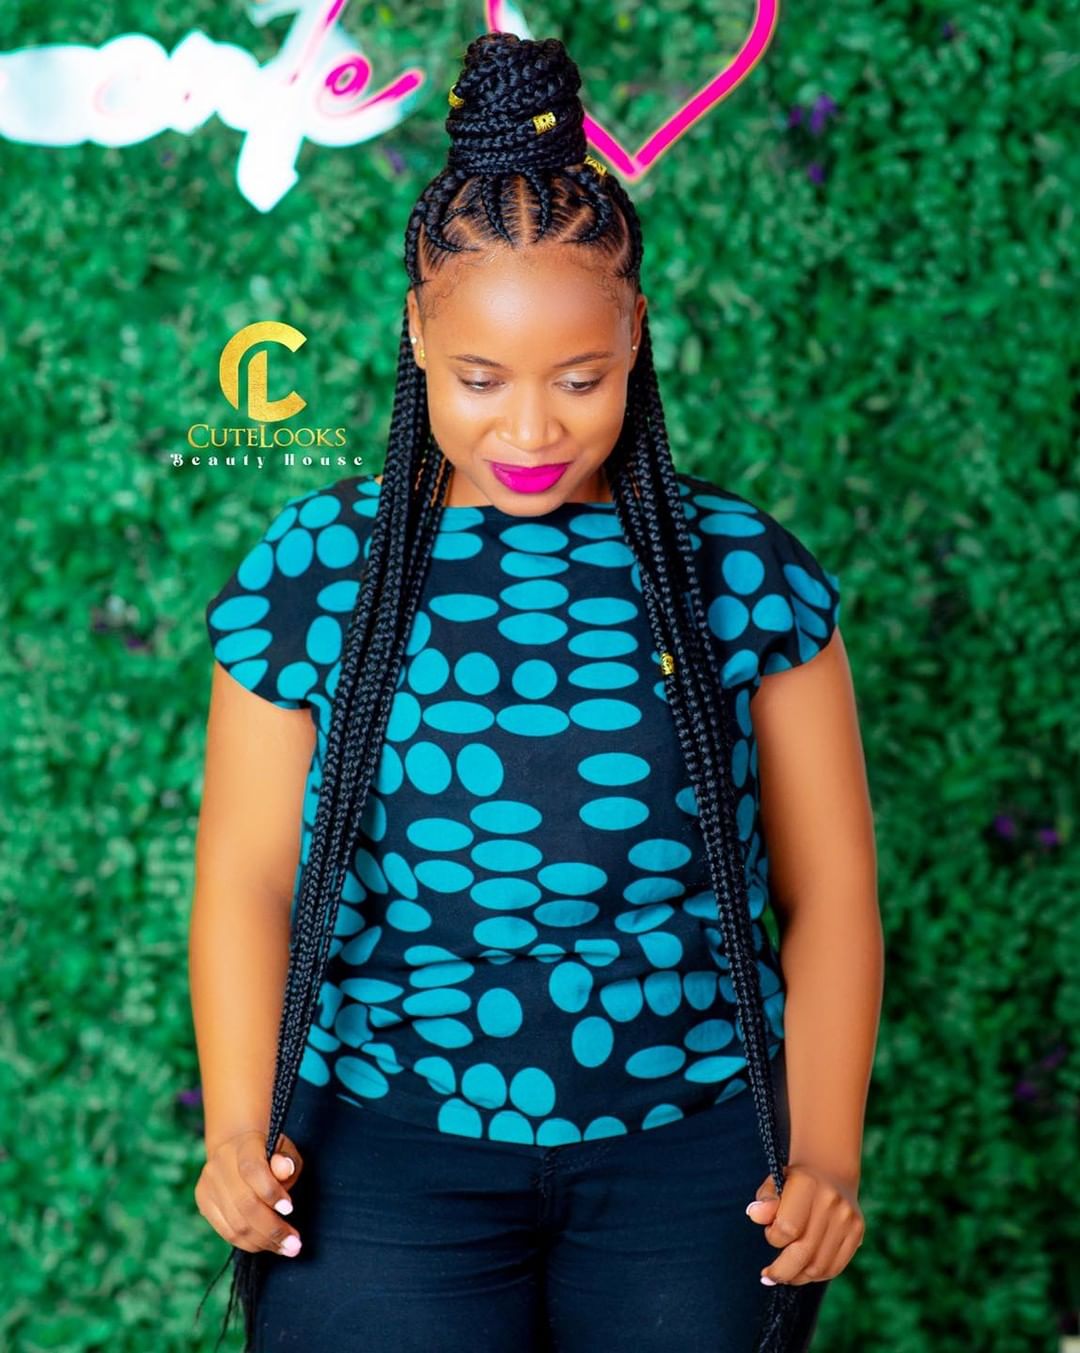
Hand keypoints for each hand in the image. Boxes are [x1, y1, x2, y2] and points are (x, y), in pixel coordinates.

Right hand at [195, 1129, 305, 1256]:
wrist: (236, 1146)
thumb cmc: (268, 1152)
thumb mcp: (285, 1149)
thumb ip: (287, 1161)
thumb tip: (284, 1169)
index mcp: (243, 1145)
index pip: (252, 1169)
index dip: (271, 1192)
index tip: (290, 1209)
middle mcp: (220, 1164)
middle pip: (244, 1204)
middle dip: (272, 1229)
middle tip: (294, 1244)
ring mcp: (208, 1185)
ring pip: (235, 1224)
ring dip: (263, 1241)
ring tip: (286, 1248)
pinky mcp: (204, 1203)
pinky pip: (227, 1232)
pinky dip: (249, 1243)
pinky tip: (268, 1245)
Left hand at [745, 1163, 863, 1285]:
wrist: (828, 1172)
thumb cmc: (793, 1182)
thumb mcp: (774, 1183)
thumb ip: (764, 1200)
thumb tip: (754, 1214)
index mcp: (807, 1183)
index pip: (787, 1228)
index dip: (773, 1238)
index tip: (770, 1233)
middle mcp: (831, 1201)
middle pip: (804, 1252)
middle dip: (782, 1271)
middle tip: (768, 1277)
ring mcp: (847, 1218)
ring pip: (819, 1266)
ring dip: (798, 1277)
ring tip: (786, 1275)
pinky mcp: (857, 1231)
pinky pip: (835, 1267)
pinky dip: (816, 1276)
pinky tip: (803, 1272)